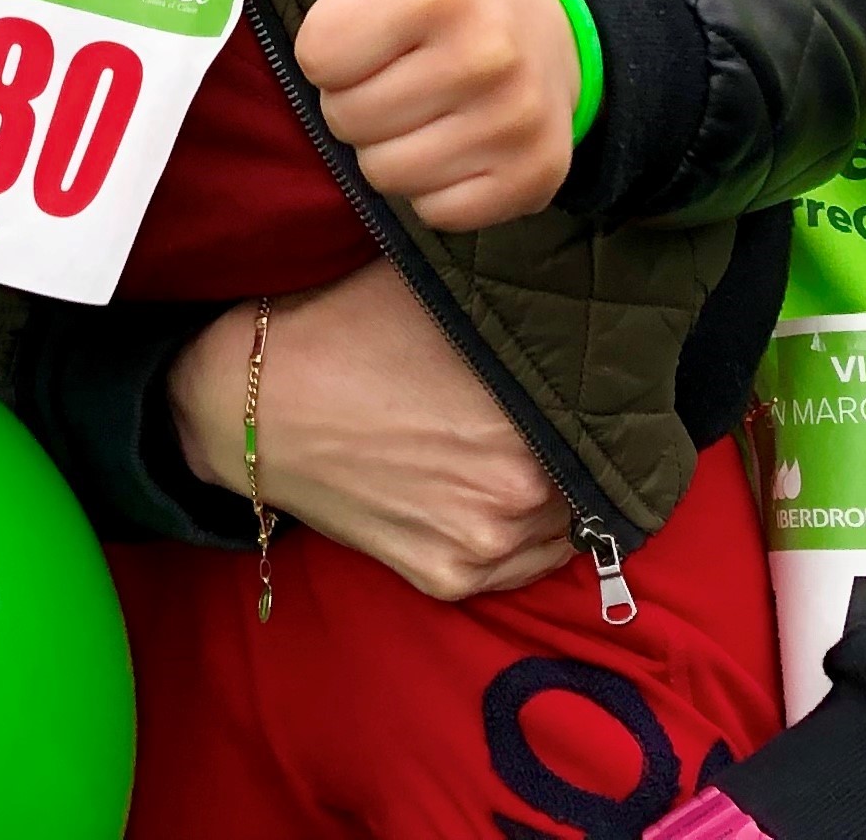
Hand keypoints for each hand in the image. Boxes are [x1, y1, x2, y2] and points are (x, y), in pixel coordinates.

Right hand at [169, 262, 570, 598]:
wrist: (254, 405)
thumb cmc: (348, 334)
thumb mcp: (440, 296)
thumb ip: (516, 309)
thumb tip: (572, 286)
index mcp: (530, 422)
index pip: (611, 427)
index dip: (606, 406)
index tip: (596, 390)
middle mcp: (517, 496)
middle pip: (590, 481)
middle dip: (575, 453)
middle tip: (556, 423)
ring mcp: (481, 548)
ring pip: (560, 530)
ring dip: (553, 501)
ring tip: (520, 459)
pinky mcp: (445, 580)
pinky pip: (514, 568)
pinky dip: (514, 538)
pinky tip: (490, 495)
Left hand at [292, 0, 578, 230]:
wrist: (550, 39)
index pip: (318, 55)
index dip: (333, 44)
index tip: (369, 25)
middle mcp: (485, 56)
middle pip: (346, 118)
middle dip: (358, 96)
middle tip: (398, 65)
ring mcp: (514, 122)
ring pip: (385, 171)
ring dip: (392, 143)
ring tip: (424, 100)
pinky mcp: (532, 179)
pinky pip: (434, 210)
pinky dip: (436, 186)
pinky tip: (458, 139)